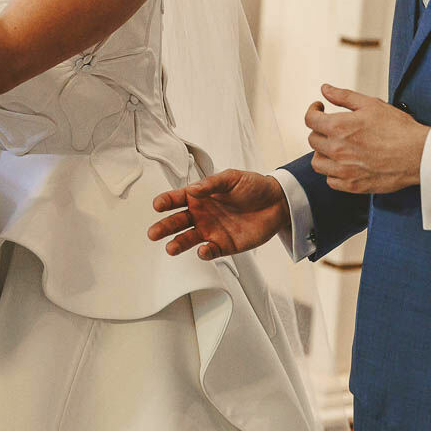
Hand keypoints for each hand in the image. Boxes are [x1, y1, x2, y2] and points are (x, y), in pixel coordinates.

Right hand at [148, 169, 287, 259]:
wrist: (277, 202)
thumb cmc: (253, 186)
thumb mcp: (232, 178)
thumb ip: (212, 183)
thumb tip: (193, 190)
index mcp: (200, 196)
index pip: (177, 199)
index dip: (166, 201)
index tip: (158, 205)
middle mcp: (202, 214)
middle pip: (177, 222)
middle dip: (164, 227)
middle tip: (153, 233)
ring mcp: (211, 230)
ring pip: (189, 239)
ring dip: (179, 243)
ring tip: (170, 248)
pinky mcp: (224, 244)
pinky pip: (211, 251)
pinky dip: (205, 252)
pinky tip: (202, 250)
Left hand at [306, 83, 429, 194]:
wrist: (418, 154)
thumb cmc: (399, 129)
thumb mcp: (370, 104)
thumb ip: (343, 96)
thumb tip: (325, 89)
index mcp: (339, 127)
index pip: (310, 120)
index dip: (313, 111)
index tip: (319, 109)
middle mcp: (337, 150)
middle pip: (312, 140)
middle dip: (319, 130)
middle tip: (331, 126)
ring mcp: (344, 170)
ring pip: (317, 163)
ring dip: (322, 152)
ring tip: (334, 146)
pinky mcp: (353, 185)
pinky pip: (331, 181)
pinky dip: (333, 172)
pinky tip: (343, 163)